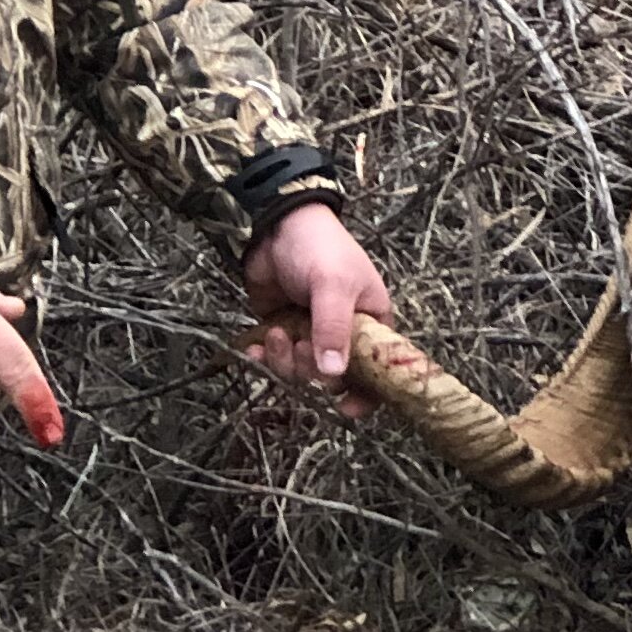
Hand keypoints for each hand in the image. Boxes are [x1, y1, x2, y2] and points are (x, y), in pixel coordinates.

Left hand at [241, 203, 394, 420]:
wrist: (277, 223)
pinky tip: (253, 347)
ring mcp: (311, 332)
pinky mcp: (282, 328)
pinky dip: (262, 357)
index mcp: (370, 324)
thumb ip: (334, 329)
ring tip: (275, 333)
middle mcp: (343, 333)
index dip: (365, 395)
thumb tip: (333, 374)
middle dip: (308, 368)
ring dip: (282, 359)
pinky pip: (274, 358)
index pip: (378, 372)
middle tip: (297, 343)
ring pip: (298, 371)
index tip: (344, 408)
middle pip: (330, 377)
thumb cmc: (319, 247)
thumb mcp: (333, 285)